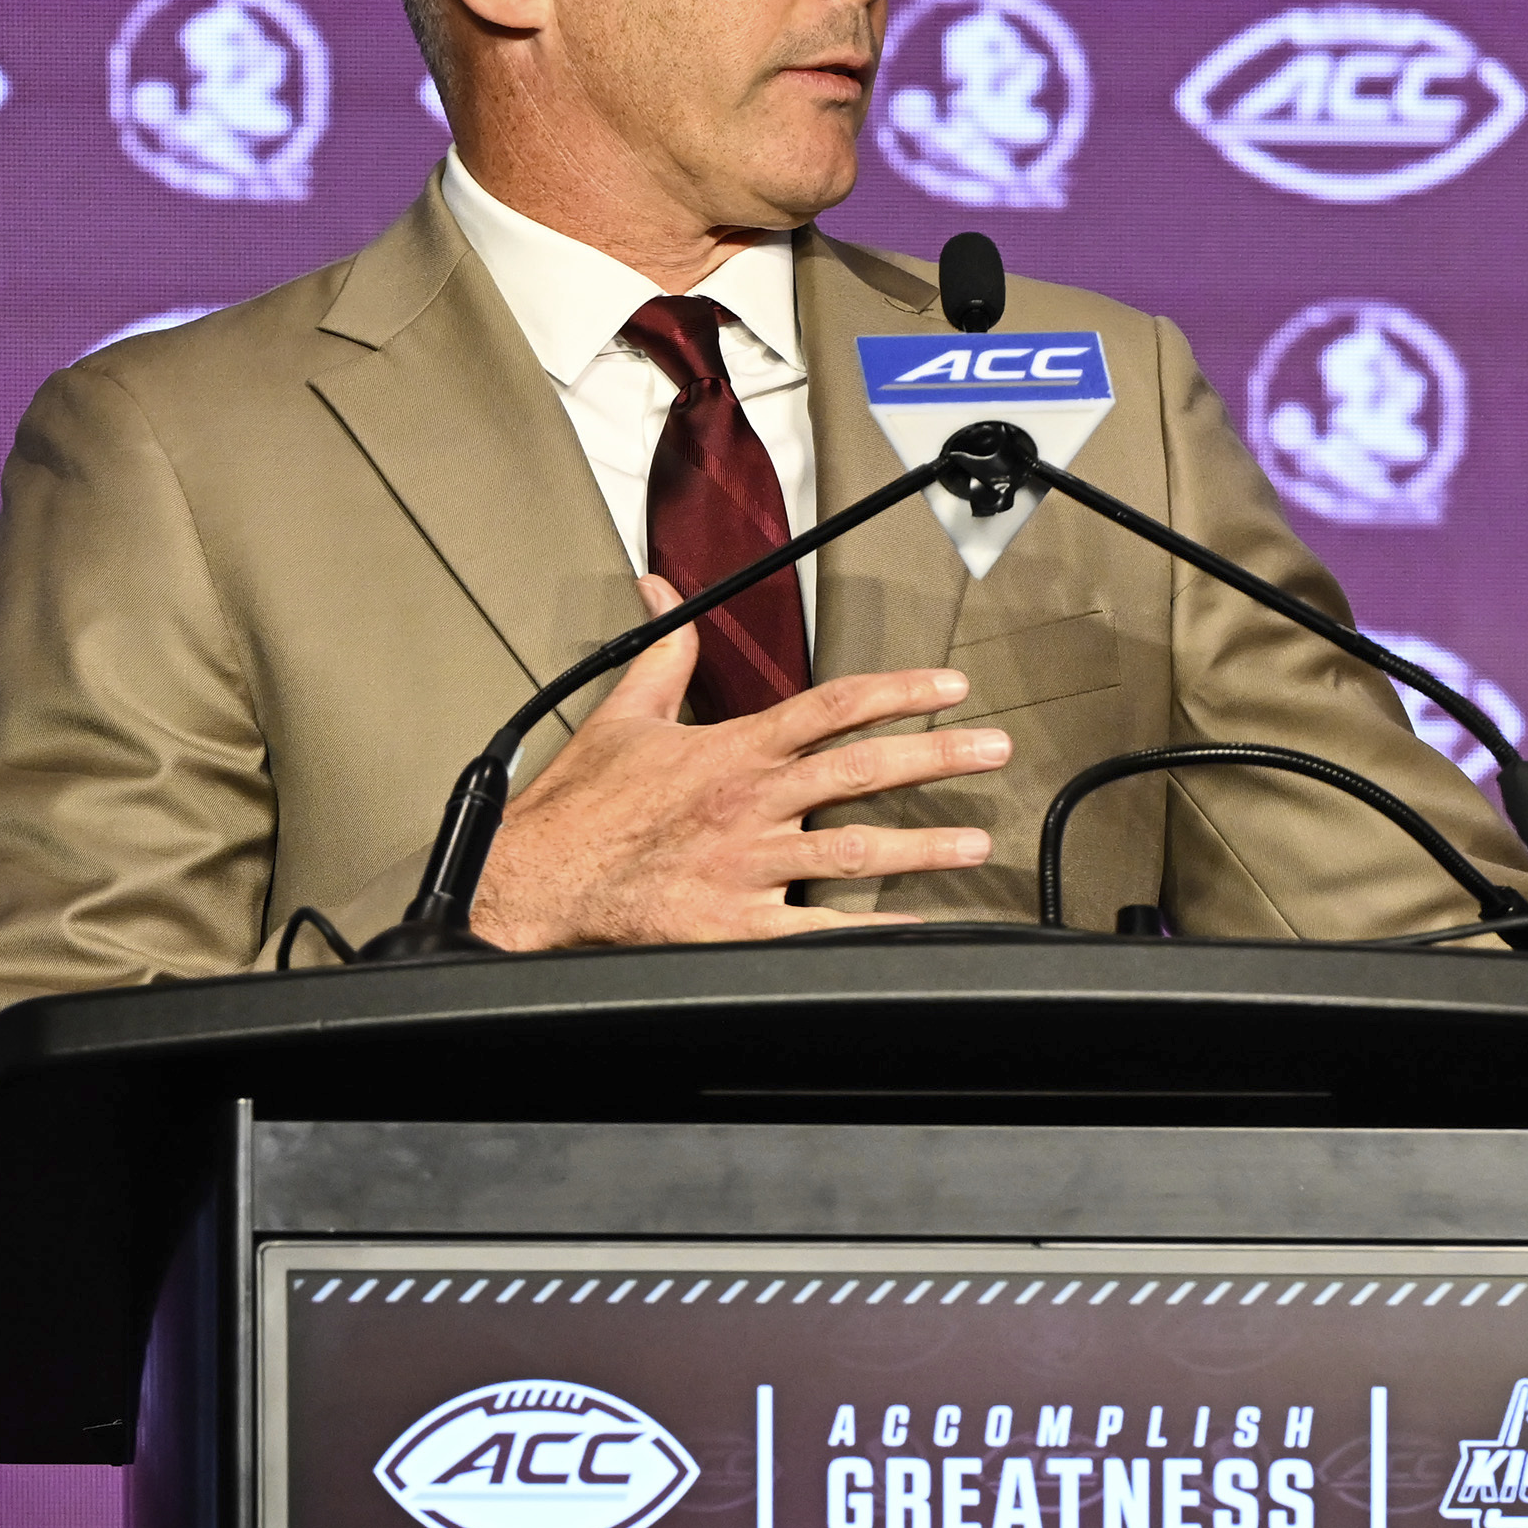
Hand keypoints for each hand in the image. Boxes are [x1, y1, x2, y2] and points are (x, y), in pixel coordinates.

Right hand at [473, 576, 1013, 947]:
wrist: (536, 882)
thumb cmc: (578, 808)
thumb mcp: (622, 716)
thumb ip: (666, 656)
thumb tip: (666, 595)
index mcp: (732, 750)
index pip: (831, 707)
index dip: (898, 692)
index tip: (948, 688)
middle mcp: (751, 803)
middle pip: (862, 771)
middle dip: (936, 758)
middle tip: (992, 752)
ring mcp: (748, 865)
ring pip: (857, 850)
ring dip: (924, 846)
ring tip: (974, 843)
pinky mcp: (736, 923)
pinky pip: (819, 929)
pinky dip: (872, 932)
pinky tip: (916, 931)